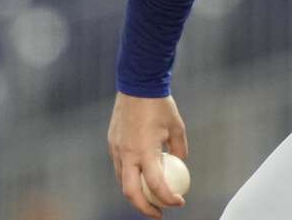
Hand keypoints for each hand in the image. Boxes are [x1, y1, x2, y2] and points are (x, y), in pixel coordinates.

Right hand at [107, 92, 188, 218]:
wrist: (137, 85)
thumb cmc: (160, 105)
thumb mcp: (177, 127)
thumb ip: (179, 148)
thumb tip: (180, 163)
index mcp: (144, 151)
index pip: (156, 184)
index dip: (168, 198)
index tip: (179, 203)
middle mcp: (127, 154)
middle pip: (131, 192)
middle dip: (145, 208)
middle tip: (159, 213)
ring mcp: (116, 149)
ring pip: (122, 181)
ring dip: (136, 193)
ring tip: (151, 199)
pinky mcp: (112, 144)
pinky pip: (120, 167)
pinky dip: (130, 177)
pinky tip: (142, 177)